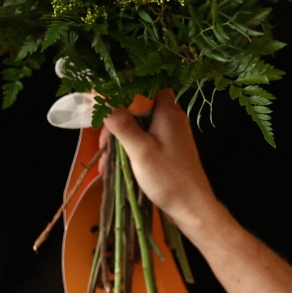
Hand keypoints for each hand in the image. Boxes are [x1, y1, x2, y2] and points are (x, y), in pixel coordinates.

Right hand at [100, 90, 219, 233]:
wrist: (192, 208)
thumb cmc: (170, 178)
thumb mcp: (140, 150)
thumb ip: (120, 122)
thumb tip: (99, 93)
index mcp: (167, 110)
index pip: (143, 85)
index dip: (121, 90)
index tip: (101, 104)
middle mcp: (170, 117)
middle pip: (136, 106)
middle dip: (115, 123)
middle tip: (103, 143)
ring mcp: (169, 133)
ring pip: (137, 125)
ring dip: (119, 140)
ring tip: (106, 162)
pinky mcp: (167, 148)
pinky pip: (143, 140)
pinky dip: (128, 150)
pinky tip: (115, 168)